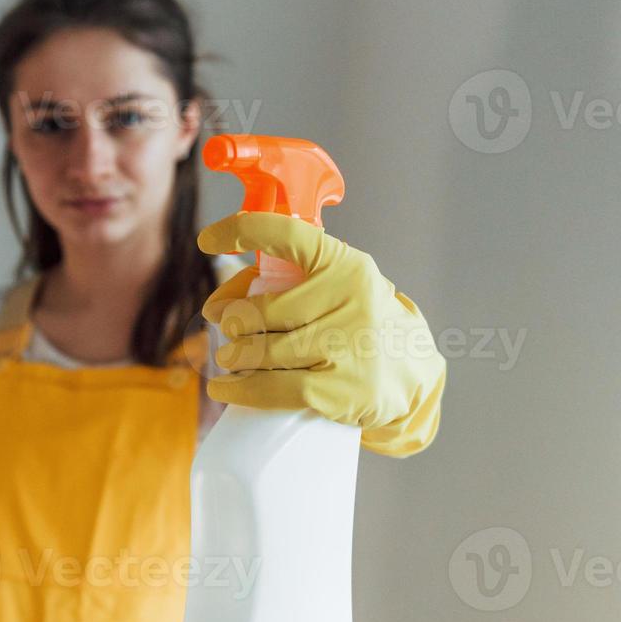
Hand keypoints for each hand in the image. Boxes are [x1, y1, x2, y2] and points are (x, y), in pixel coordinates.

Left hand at [198, 211, 445, 457]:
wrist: (413, 374)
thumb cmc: (357, 322)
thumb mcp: (335, 288)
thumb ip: (285, 282)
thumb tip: (217, 305)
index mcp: (345, 263)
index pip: (287, 233)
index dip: (240, 231)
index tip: (207, 240)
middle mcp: (351, 298)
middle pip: (260, 310)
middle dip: (231, 321)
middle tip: (226, 329)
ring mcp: (348, 344)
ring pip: (261, 351)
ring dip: (232, 357)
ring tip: (229, 359)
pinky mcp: (340, 388)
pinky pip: (272, 388)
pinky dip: (240, 389)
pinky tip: (224, 390)